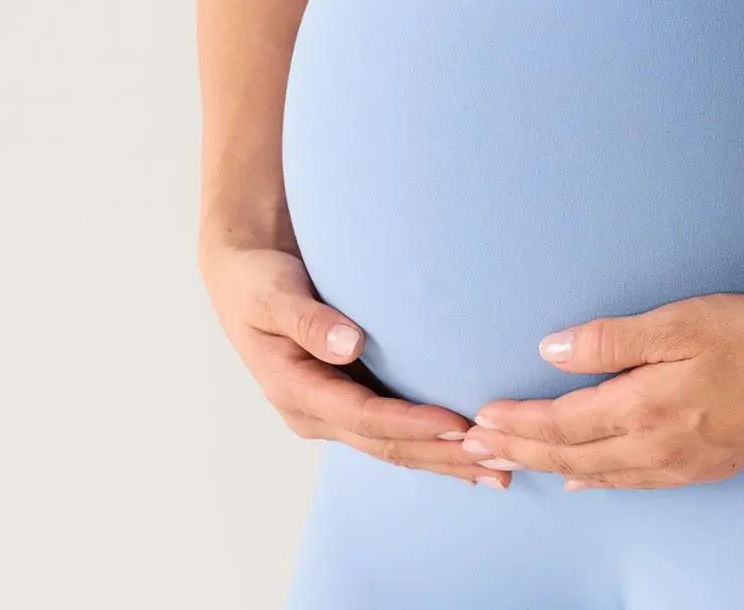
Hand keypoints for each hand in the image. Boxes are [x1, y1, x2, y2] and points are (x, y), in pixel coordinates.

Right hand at [199, 242, 510, 488]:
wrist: (244, 272)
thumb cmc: (257, 279)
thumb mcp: (272, 292)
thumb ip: (307, 320)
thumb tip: (348, 344)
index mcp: (295, 391)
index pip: (365, 417)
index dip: (413, 424)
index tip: (459, 426)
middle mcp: (316, 412)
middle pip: (388, 444)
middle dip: (443, 457)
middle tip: (498, 460)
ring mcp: (333, 410)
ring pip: (396, 446)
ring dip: (446, 460)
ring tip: (500, 471)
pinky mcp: (349, 398)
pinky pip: (395, 429)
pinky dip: (433, 443)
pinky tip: (469, 453)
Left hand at [458, 292, 743, 490]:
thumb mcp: (682, 321)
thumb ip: (613, 339)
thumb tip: (552, 351)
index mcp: (646, 406)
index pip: (564, 423)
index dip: (518, 425)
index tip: (479, 422)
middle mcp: (656, 445)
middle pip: (572, 455)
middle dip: (519, 452)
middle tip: (473, 452)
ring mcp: (681, 462)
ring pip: (599, 474)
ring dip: (550, 468)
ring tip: (513, 465)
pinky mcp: (704, 465)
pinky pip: (634, 482)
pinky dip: (598, 481)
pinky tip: (585, 479)